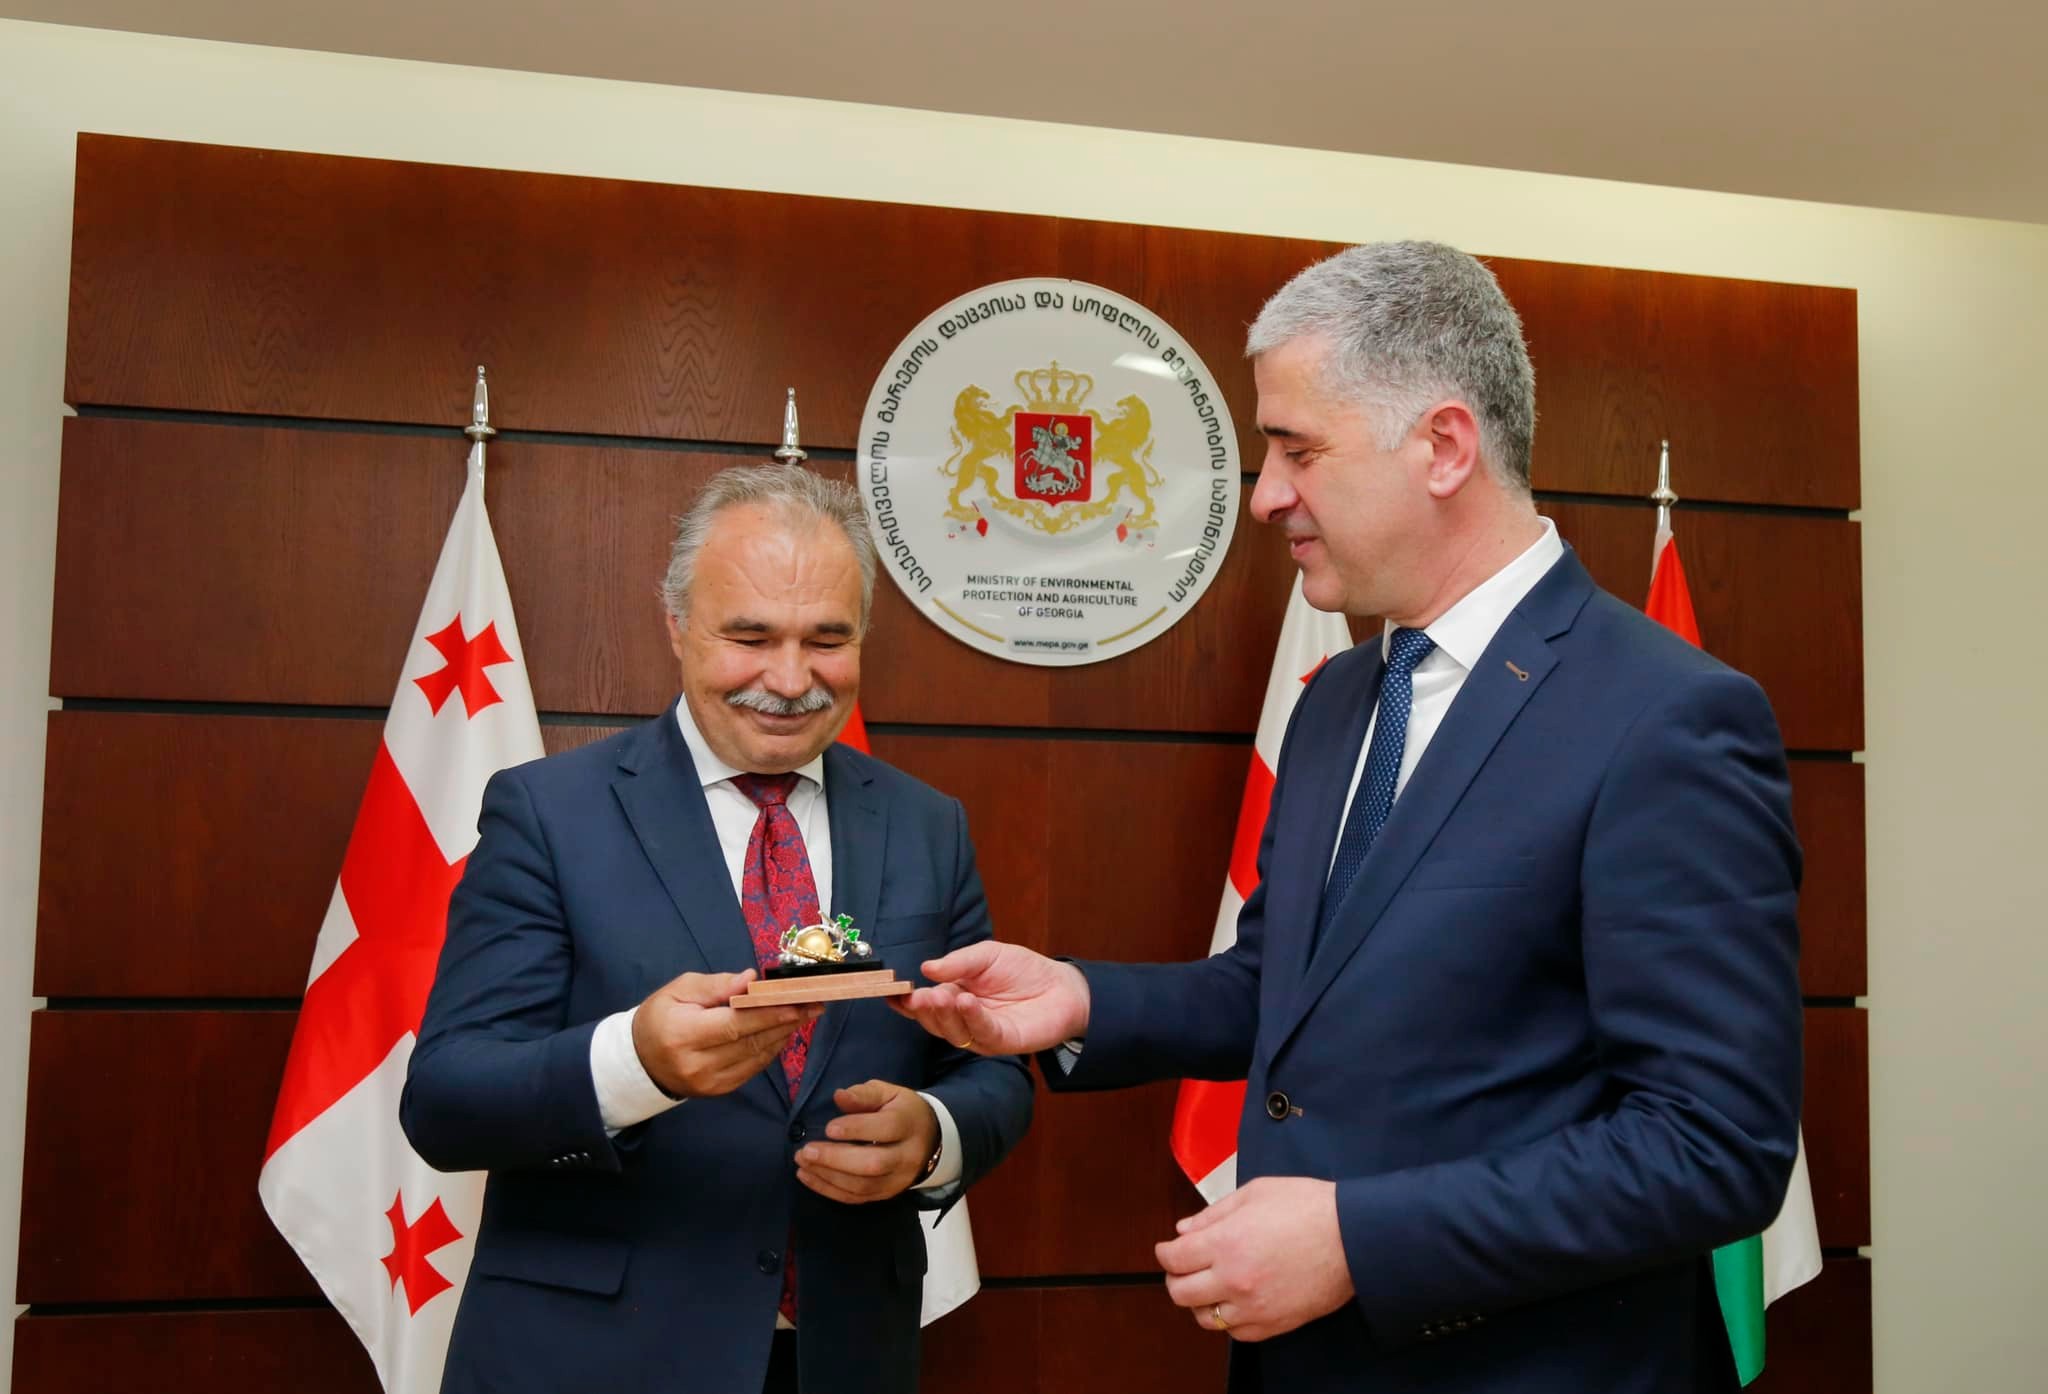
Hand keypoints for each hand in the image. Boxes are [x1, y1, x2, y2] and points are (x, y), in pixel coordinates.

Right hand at [630, 969, 819, 1098]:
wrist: (640, 1061)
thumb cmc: (660, 1017)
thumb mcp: (679, 990)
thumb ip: (717, 985)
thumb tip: (751, 979)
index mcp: (683, 1034)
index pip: (735, 1024)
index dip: (769, 1013)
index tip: (797, 1001)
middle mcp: (698, 1064)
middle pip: (751, 1041)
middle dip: (786, 1020)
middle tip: (814, 1003)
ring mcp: (710, 1082)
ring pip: (757, 1056)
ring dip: (784, 1033)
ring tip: (806, 1013)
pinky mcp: (720, 1091)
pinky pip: (754, 1067)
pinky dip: (771, 1048)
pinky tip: (784, 1031)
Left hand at [794, 1080, 938, 1204]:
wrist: (930, 1139)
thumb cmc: (902, 1111)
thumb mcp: (888, 1094)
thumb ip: (864, 1095)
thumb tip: (839, 1096)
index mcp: (908, 1124)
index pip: (886, 1129)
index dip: (856, 1129)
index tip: (829, 1128)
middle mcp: (906, 1156)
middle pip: (873, 1163)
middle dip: (836, 1159)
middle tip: (806, 1151)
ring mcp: (897, 1180)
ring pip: (863, 1186)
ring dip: (828, 1177)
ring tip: (802, 1163)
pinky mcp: (886, 1194)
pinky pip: (857, 1198)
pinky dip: (829, 1190)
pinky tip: (808, 1177)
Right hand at [888, 940, 1090, 1054]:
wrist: (1061, 985)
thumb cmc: (1022, 969)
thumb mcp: (987, 955)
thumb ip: (958, 962)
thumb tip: (926, 968)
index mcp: (954, 997)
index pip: (924, 1003)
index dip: (907, 1001)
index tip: (891, 992)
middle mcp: (963, 1019)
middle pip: (935, 1021)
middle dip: (924, 1010)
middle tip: (918, 996)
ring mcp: (981, 1034)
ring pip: (953, 1032)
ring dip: (944, 1016)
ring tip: (940, 997)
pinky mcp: (1002, 1041)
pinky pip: (982, 1033)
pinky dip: (972, 1018)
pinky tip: (966, 1002)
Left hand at [1154, 1177, 1354, 1342]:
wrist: (1353, 1237)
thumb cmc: (1307, 1207)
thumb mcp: (1255, 1193)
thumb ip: (1214, 1213)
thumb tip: (1184, 1230)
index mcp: (1226, 1242)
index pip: (1174, 1258)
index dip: (1165, 1252)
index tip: (1168, 1248)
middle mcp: (1234, 1279)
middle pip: (1180, 1293)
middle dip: (1175, 1277)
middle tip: (1184, 1266)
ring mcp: (1253, 1307)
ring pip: (1205, 1318)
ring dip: (1200, 1301)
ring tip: (1209, 1285)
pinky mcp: (1274, 1324)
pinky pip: (1236, 1333)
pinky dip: (1229, 1319)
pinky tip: (1235, 1301)